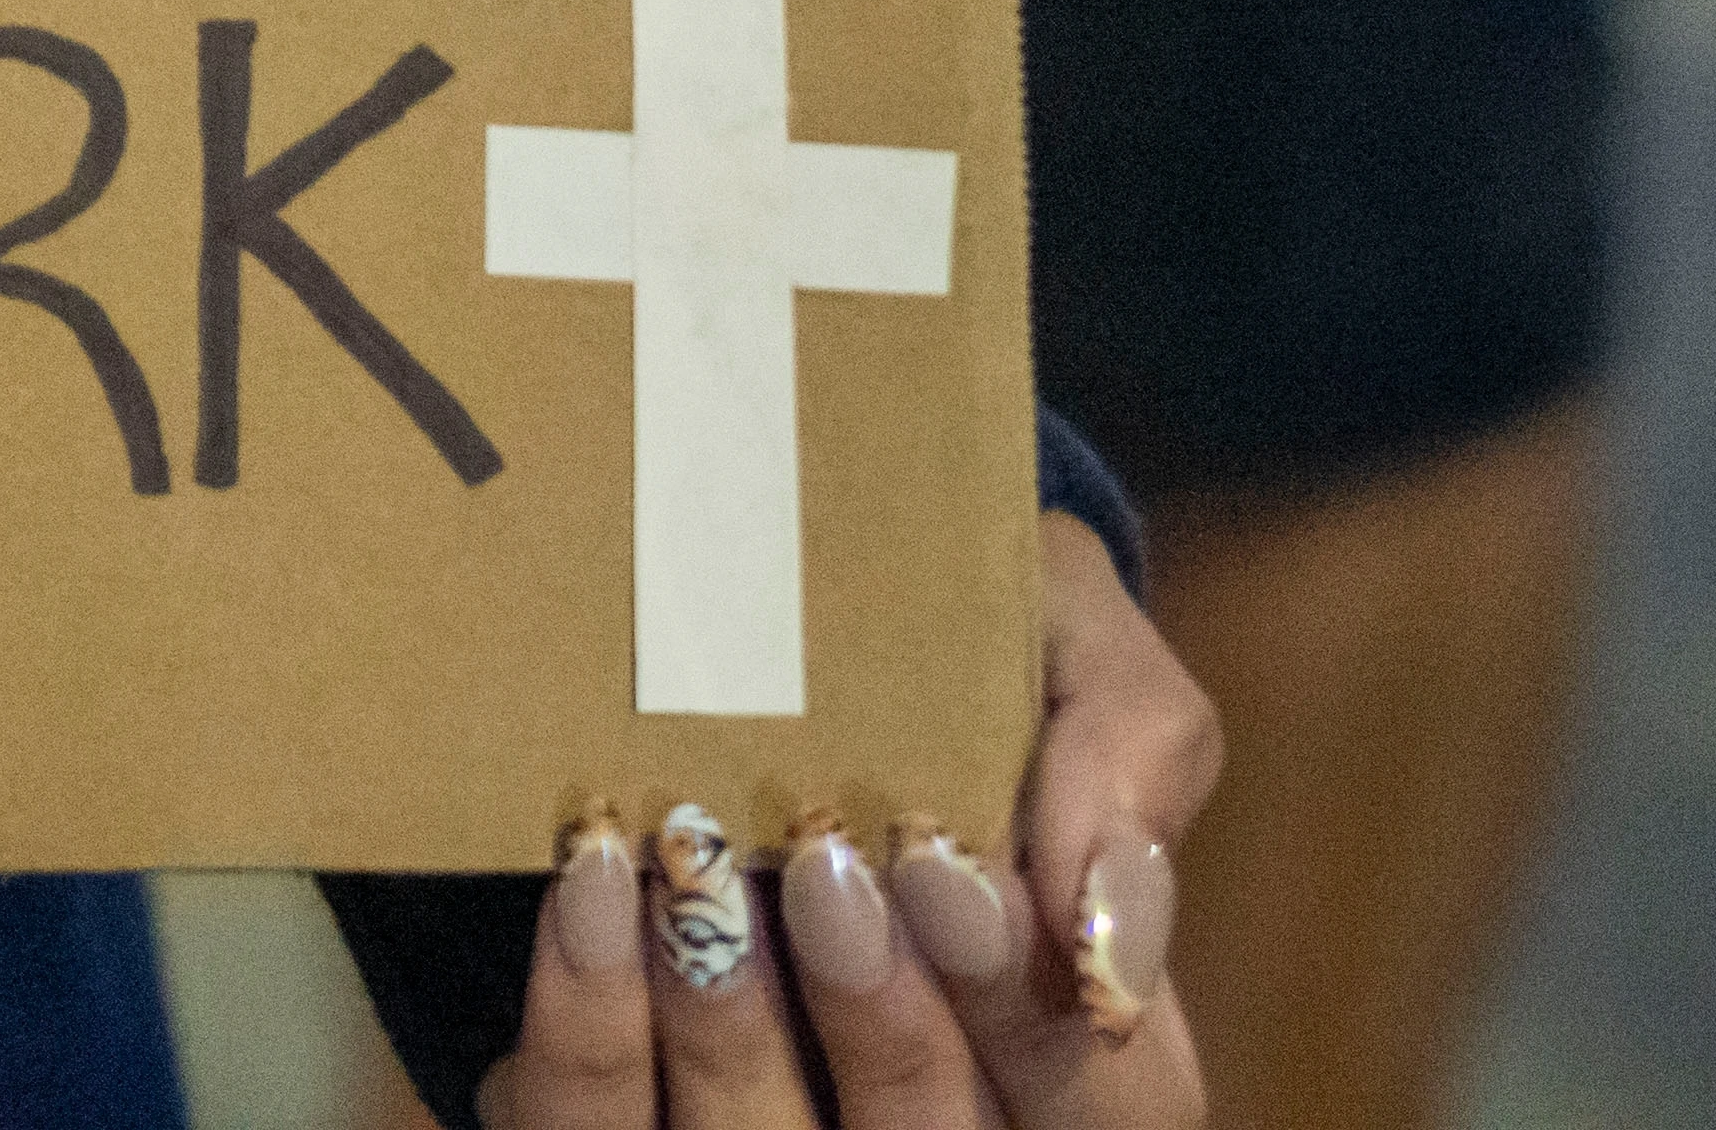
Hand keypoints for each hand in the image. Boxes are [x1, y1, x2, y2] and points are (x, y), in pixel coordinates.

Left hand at [467, 513, 1211, 1124]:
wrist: (785, 634)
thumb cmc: (970, 659)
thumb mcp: (1071, 651)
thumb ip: (1128, 752)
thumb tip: (1109, 920)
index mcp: (1080, 1056)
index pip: (1110, 1109)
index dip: (1030, 1001)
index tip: (946, 861)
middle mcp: (948, 1125)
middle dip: (881, 1015)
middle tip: (823, 864)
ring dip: (725, 1021)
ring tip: (690, 862)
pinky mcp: (629, 1120)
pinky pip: (597, 1126)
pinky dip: (589, 1020)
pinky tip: (587, 895)